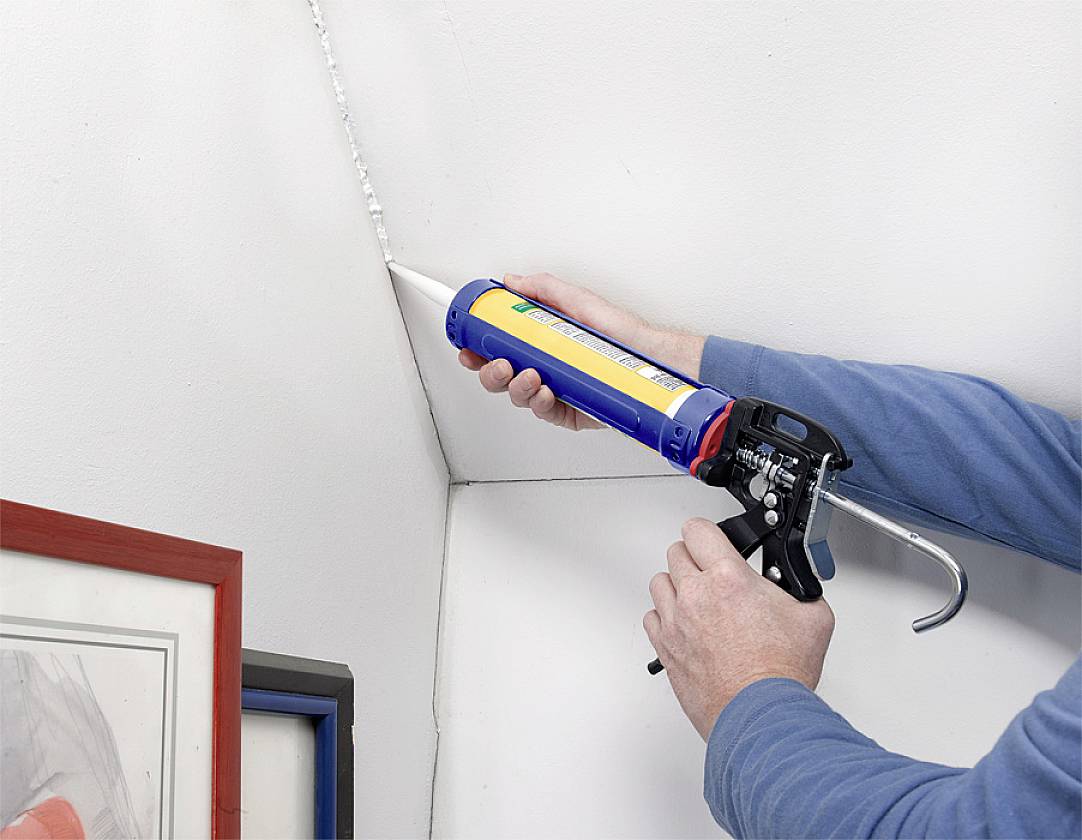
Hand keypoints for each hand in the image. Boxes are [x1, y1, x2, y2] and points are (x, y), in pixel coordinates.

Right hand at [458, 272, 704, 429]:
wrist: (652, 357)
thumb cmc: (620, 332)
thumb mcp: (579, 301)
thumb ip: (543, 289)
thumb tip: (511, 281)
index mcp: (539, 343)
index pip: (498, 347)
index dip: (477, 350)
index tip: (467, 346)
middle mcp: (543, 367)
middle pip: (500, 376)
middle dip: (491, 372)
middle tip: (499, 363)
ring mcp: (555, 390)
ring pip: (518, 396)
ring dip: (515, 387)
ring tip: (529, 375)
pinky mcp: (569, 412)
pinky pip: (544, 412)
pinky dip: (539, 403)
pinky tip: (543, 392)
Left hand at [643, 518, 834, 739]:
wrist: (760, 715)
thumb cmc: (780, 674)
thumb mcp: (813, 617)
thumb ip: (799, 590)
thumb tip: (798, 587)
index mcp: (728, 578)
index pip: (698, 529)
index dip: (708, 532)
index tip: (715, 540)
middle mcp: (695, 595)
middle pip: (676, 552)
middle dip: (695, 557)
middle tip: (712, 572)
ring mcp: (676, 622)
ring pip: (660, 582)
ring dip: (677, 585)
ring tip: (699, 598)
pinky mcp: (666, 648)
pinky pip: (652, 618)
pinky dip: (665, 617)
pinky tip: (686, 625)